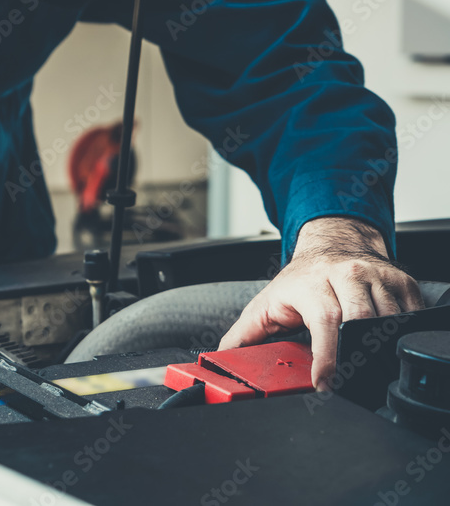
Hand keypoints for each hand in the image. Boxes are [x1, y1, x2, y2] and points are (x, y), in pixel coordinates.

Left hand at [218, 217, 422, 389]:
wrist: (331, 244)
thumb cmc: (298, 281)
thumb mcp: (265, 304)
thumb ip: (242, 335)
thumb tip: (219, 360)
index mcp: (311, 284)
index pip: (325, 323)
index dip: (327, 357)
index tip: (325, 384)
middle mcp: (345, 275)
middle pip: (361, 321)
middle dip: (356, 351)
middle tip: (347, 371)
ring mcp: (376, 276)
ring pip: (387, 319)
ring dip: (377, 342)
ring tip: (362, 351)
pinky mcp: (400, 281)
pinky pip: (409, 312)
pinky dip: (400, 329)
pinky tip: (384, 335)